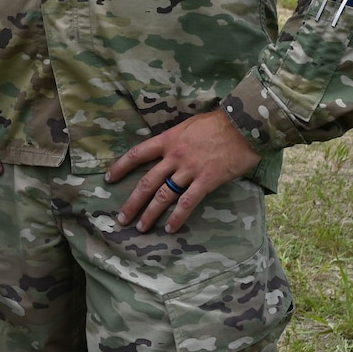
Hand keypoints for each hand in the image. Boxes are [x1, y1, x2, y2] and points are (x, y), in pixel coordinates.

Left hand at [106, 110, 261, 233]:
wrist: (242, 125)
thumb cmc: (217, 123)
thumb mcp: (188, 126)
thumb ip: (175, 140)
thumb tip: (166, 151)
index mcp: (167, 140)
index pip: (137, 154)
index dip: (121, 167)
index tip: (109, 178)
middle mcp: (174, 156)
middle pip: (147, 181)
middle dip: (132, 202)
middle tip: (122, 218)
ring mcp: (189, 170)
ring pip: (163, 196)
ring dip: (150, 214)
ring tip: (141, 227)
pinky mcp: (207, 181)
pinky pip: (188, 203)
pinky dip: (177, 217)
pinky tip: (170, 228)